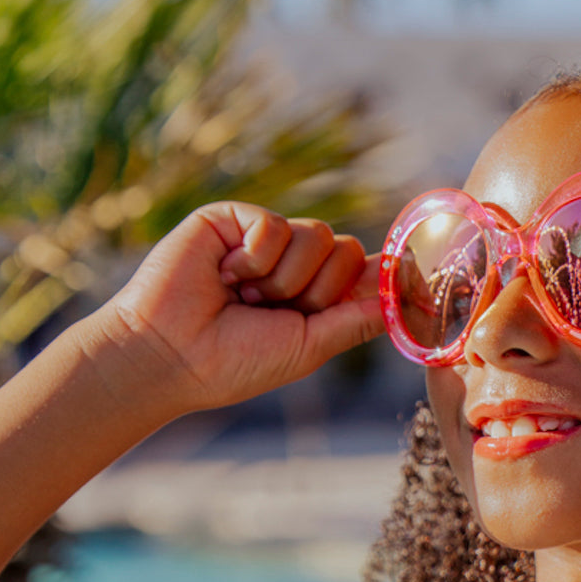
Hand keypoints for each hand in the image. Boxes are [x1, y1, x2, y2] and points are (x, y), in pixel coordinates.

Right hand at [98, 203, 383, 413]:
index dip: (385, 275)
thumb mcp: (310, 346)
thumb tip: (406, 295)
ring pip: (319, 235)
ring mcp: (266, 239)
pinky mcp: (235, 219)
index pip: (365, 271)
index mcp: (316, 297)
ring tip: (245, 298)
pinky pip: (276, 226)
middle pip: (348, 250)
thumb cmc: (234, 362)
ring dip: (284, 280)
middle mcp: (295, 264)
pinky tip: (224, 275)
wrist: (171, 355)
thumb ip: (357, 318)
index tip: (410, 277)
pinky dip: (254, 259)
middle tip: (276, 312)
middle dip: (319, 292)